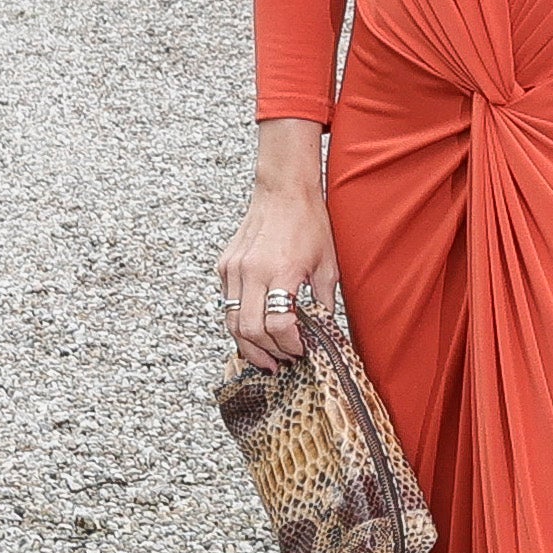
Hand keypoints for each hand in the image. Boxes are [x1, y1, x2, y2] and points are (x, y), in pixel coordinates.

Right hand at [216, 122, 339, 370]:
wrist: (283, 191)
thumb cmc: (310, 223)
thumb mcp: (327, 265)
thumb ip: (324, 302)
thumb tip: (325, 332)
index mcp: (280, 272)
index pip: (277, 325)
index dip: (289, 345)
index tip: (301, 350)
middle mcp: (251, 272)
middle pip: (249, 331)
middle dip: (267, 353)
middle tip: (283, 362)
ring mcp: (234, 269)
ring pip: (232, 322)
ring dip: (248, 345)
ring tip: (266, 357)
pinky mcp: (225, 266)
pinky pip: (227, 305)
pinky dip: (239, 323)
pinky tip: (255, 331)